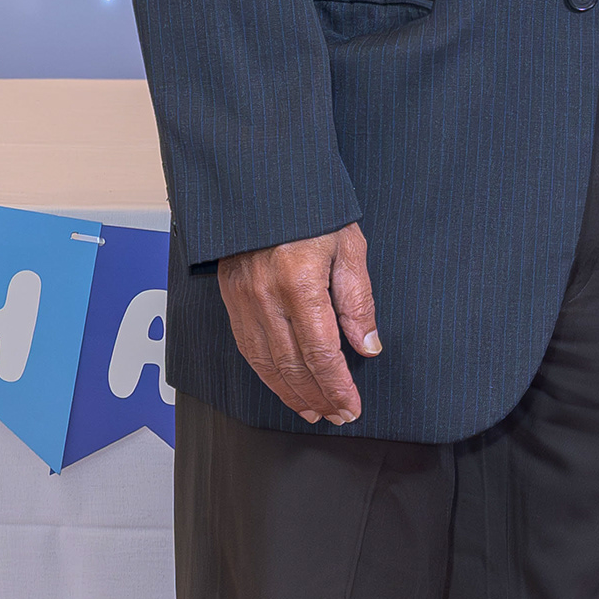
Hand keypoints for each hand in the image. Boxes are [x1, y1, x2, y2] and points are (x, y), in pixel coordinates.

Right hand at [219, 225, 378, 424]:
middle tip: (337, 414)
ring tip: (312, 410)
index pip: (321, 353)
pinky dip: (266, 374)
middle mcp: (267, 297)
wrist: (262, 183)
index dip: (337, 386)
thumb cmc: (312, 209)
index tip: (351, 405)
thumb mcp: (349, 246)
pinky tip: (282, 384)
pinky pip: (247, 347)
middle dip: (318, 397)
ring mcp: (244, 299)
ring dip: (290, 393)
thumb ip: (358, 299)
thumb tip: (367, 345)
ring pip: (265, 364)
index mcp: (300, 284)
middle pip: (293, 366)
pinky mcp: (231, 296)